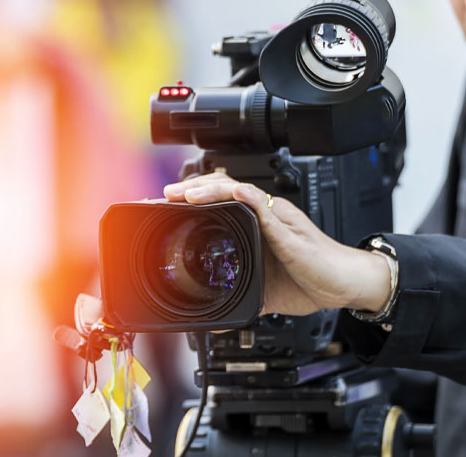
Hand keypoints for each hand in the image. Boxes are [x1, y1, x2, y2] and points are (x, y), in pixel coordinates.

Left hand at [163, 172, 390, 315]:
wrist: (344, 285)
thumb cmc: (309, 280)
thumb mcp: (263, 290)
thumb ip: (241, 297)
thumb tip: (217, 322)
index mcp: (257, 224)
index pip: (221, 201)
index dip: (195, 197)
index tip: (168, 204)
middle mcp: (265, 215)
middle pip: (225, 189)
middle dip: (194, 188)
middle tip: (167, 194)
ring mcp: (277, 220)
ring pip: (241, 193)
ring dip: (212, 190)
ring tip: (188, 194)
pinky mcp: (290, 231)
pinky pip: (268, 210)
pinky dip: (250, 200)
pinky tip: (236, 193)